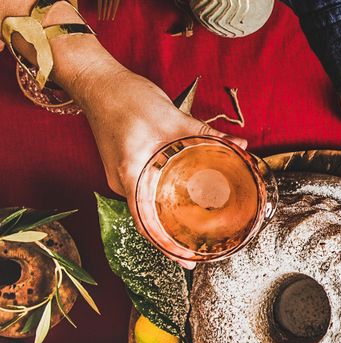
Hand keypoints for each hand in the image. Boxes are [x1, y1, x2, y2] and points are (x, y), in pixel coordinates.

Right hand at [61, 51, 246, 267]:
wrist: (97, 80)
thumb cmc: (126, 98)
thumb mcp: (172, 117)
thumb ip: (206, 134)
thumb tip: (239, 145)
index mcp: (130, 175)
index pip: (147, 225)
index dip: (167, 247)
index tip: (188, 262)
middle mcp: (123, 181)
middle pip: (150, 219)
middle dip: (174, 238)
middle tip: (201, 250)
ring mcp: (123, 174)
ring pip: (150, 205)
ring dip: (171, 218)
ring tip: (197, 230)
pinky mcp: (128, 164)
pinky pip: (148, 189)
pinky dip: (167, 197)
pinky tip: (186, 197)